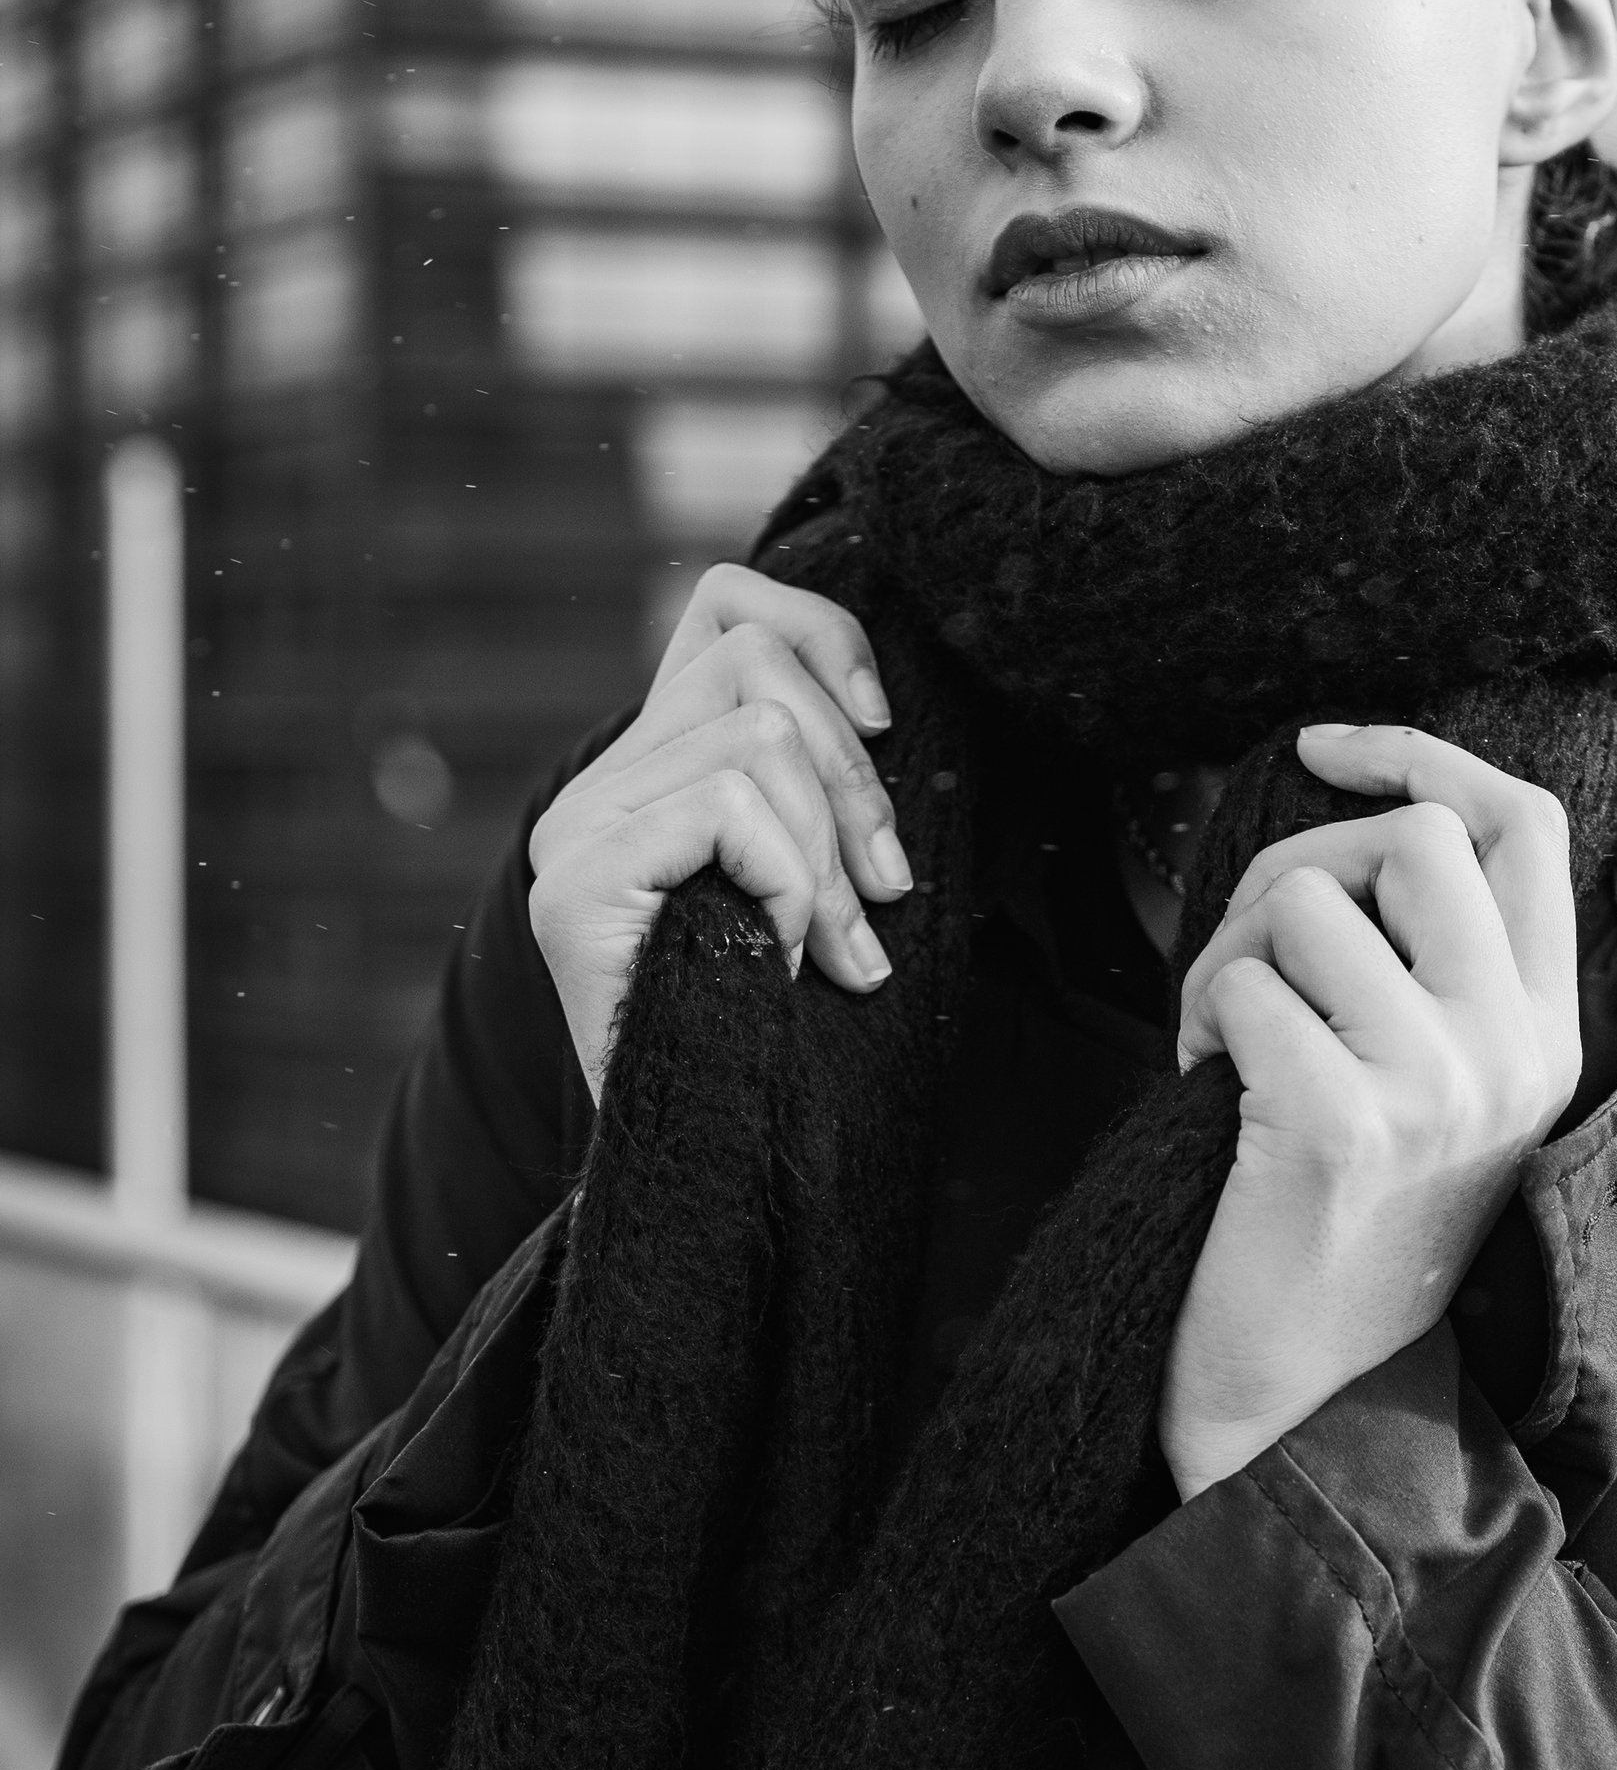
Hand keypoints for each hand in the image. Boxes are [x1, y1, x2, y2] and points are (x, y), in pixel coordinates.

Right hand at [526, 566, 906, 1100]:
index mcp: (649, 768)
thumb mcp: (814, 880)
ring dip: (824, 854)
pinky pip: (729, 809)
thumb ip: (812, 788)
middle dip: (853, 782)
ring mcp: (577, 829)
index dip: (824, 636)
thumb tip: (874, 710)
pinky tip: (781, 962)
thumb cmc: (770, 1029)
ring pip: (757, 736)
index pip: (725, 609)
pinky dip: (787, 887)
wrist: (697, 1159)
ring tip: (827, 949)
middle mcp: (596, 786)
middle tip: (884, 897)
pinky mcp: (577, 877)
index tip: (886, 725)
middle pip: (756, 668)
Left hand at [1158, 725, 1581, 1502]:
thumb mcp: (1427, 1083)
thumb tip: (1361, 810)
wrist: (1299, 1393)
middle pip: (1417, 837)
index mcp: (1549, 1030)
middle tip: (1250, 954)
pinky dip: (1199, 1021)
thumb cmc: (1335, 1223)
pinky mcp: (1348, 1124)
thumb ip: (1429, 963)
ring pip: (1310, 900)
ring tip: (1225, 1042)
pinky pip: (1244, 984)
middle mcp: (1517, 1050)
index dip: (1423, 753)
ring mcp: (1442, 1087)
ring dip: (1229, 952)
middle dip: (1297, 863)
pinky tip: (1208, 1097)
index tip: (1325, 746)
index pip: (1523, 825)